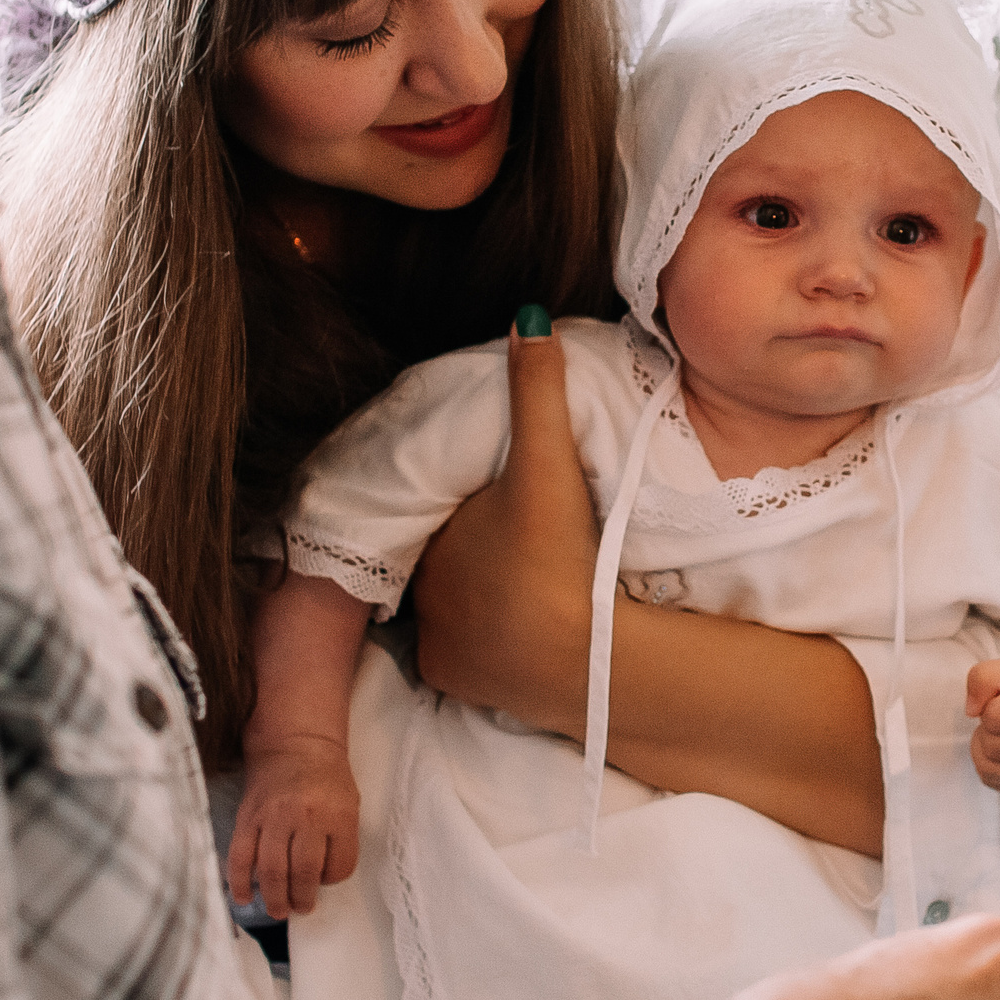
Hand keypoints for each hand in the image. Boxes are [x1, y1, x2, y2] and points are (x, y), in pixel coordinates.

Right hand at [225, 733, 359, 917]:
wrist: (295, 745)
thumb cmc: (327, 779)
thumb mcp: (350, 804)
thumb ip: (342, 840)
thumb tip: (323, 879)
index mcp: (338, 815)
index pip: (339, 866)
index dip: (332, 880)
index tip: (325, 882)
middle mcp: (306, 817)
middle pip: (304, 873)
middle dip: (302, 898)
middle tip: (301, 908)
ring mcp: (274, 817)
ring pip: (272, 870)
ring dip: (275, 897)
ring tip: (280, 910)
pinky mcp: (248, 817)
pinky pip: (241, 856)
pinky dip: (241, 881)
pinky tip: (245, 897)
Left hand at [410, 327, 596, 726]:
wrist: (579, 657)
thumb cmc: (556, 557)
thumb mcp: (548, 465)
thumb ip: (538, 391)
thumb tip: (527, 316)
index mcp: (433, 533)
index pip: (442, 507)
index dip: (466, 499)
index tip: (497, 498)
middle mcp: (420, 590)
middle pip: (445, 556)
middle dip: (468, 547)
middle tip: (512, 542)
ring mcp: (438, 643)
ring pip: (450, 608)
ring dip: (476, 597)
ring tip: (517, 586)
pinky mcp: (458, 683)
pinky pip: (464, 658)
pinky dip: (483, 646)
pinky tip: (511, 633)